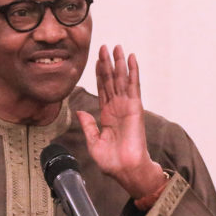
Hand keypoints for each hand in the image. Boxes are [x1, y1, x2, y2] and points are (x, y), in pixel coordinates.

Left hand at [77, 45, 165, 198]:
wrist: (125, 169)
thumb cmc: (112, 161)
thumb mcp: (93, 142)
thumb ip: (88, 126)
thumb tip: (80, 111)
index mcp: (107, 115)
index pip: (102, 89)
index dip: (100, 74)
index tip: (97, 59)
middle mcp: (117, 108)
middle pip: (112, 80)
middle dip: (108, 63)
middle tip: (105, 46)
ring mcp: (127, 106)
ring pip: (122, 79)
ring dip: (120, 62)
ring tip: (117, 47)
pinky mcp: (135, 107)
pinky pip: (133, 85)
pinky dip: (133, 71)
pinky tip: (131, 58)